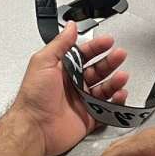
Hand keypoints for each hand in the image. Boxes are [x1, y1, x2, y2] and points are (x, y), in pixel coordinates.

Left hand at [10, 21, 129, 155]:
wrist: (34, 129)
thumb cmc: (33, 98)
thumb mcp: (43, 62)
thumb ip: (59, 44)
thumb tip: (70, 26)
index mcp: (62, 70)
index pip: (83, 54)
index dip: (96, 47)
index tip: (108, 41)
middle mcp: (72, 84)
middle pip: (97, 70)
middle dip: (110, 62)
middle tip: (120, 55)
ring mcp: (81, 101)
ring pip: (104, 88)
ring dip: (115, 81)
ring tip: (122, 76)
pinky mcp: (88, 118)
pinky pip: (107, 109)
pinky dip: (116, 102)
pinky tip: (120, 95)